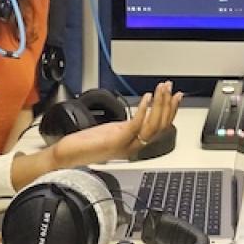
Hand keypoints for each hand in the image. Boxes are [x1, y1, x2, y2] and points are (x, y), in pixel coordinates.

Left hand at [50, 82, 182, 166]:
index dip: (171, 111)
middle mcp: (134, 146)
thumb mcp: (113, 131)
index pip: (160, 128)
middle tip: (169, 87)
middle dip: (167, 104)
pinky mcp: (117, 140)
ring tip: (161, 89)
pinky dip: (143, 110)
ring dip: (159, 104)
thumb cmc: (86, 145)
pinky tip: (145, 98)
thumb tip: (140, 113)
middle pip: (160, 126)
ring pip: (152, 125)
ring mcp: (127, 145)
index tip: (176, 96)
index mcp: (135, 143)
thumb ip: (128, 126)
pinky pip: (136, 124)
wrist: (68, 155)